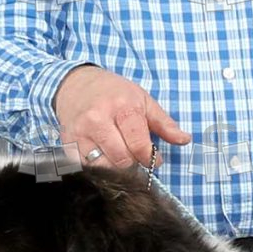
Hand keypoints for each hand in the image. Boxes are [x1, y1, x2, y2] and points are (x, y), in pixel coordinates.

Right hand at [55, 64, 190, 168]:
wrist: (75, 84)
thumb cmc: (113, 92)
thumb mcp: (143, 100)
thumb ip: (164, 123)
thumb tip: (185, 140)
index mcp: (122, 108)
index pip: (139, 146)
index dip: (149, 157)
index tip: (152, 156)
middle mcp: (98, 120)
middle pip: (121, 160)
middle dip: (132, 163)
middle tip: (134, 155)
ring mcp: (80, 133)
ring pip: (103, 167)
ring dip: (114, 167)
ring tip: (118, 155)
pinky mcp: (67, 143)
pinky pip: (85, 167)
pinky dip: (96, 168)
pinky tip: (102, 156)